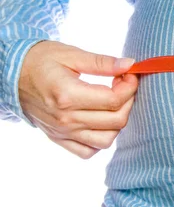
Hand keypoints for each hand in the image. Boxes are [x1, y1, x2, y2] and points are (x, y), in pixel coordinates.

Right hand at [18, 40, 138, 158]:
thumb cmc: (41, 60)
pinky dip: (100, 140)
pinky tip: (100, 121)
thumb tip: (130, 65)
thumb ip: (102, 62)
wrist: (11, 74)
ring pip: (106, 140)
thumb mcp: (72, 55)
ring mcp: (62, 132)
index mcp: (68, 95)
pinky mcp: (58, 138)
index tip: (129, 74)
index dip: (130, 87)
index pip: (114, 100)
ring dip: (118, 122)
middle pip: (115, 121)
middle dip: (128, 101)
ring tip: (113, 103)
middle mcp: (65, 118)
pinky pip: (87, 151)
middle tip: (123, 85)